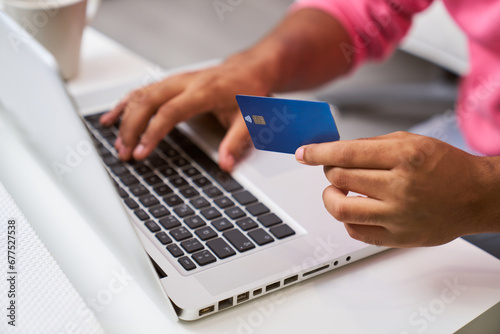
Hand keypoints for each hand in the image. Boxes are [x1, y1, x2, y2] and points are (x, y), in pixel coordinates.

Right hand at [99, 56, 272, 171]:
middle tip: (124, 152)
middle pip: (148, 102)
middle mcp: (185, 83)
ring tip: (117, 142)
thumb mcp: (249, 119)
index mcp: (203, 91)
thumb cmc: (248, 92)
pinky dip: (125, 104)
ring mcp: (176, 80)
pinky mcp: (171, 82)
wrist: (249, 69)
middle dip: (131, 128)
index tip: (141, 152)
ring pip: (141, 95)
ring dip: (125, 118)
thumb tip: (225, 165)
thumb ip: (236, 142)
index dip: (152, 132)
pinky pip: (142, 91)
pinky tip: (112, 117)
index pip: (170, 112)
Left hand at [295, 131, 495, 246]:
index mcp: (404, 157)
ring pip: (341, 209)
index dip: (318, 152)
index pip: (347, 153)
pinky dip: (347, 219)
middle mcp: (400, 187)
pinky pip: (355, 232)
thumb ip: (371, 144)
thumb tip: (336, 150)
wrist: (476, 196)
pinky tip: (356, 208)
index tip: (304, 153)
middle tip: (333, 169)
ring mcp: (399, 215)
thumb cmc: (446, 167)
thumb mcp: (411, 141)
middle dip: (328, 171)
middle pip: (339, 179)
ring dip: (330, 198)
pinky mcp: (399, 237)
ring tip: (337, 192)